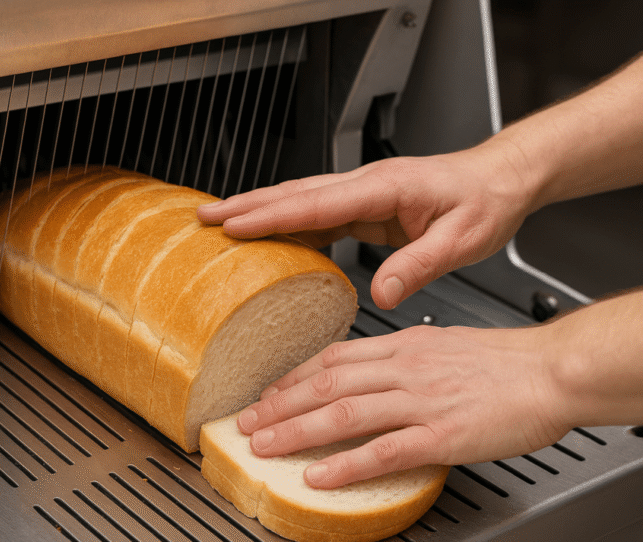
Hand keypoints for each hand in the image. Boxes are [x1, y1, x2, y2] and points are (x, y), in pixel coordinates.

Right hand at [198, 143, 537, 308]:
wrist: (500, 180)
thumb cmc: (484, 202)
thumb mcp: (461, 240)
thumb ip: (418, 264)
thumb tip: (383, 292)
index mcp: (384, 187)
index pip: (317, 202)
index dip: (273, 215)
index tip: (234, 223)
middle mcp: (366, 184)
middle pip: (295, 194)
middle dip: (247, 205)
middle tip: (206, 216)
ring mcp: (363, 192)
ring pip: (300, 199)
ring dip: (260, 209)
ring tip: (222, 222)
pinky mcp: (366, 204)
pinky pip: (317, 212)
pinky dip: (287, 221)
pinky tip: (271, 235)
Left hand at [236, 325, 571, 488]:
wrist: (549, 371)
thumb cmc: (503, 360)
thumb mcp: (442, 343)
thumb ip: (403, 357)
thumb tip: (373, 371)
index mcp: (402, 346)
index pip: (334, 358)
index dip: (294, 377)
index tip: (270, 392)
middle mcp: (403, 369)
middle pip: (326, 383)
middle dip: (280, 404)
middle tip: (247, 421)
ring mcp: (420, 400)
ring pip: (345, 413)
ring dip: (298, 430)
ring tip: (264, 445)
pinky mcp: (442, 434)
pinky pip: (384, 450)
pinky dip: (347, 464)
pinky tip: (320, 475)